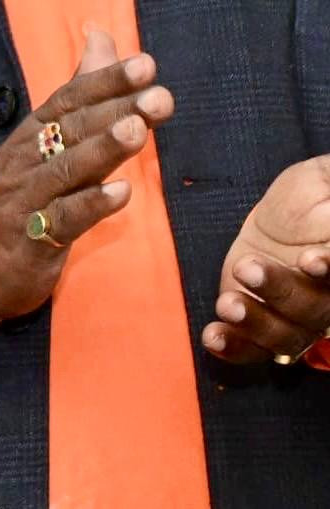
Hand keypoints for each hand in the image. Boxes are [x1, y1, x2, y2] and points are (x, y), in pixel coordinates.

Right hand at [0, 27, 170, 323]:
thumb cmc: (21, 194)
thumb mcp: (45, 142)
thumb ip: (80, 93)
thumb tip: (101, 35)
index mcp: (32, 134)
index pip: (69, 99)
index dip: (105, 81)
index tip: (146, 65)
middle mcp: (26, 158)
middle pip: (72, 129)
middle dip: (115, 109)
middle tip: (158, 95)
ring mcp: (25, 197)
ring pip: (66, 169)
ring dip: (102, 149)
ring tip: (137, 131)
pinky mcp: (30, 238)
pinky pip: (63, 219)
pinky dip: (91, 205)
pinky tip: (121, 193)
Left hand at [203, 156, 329, 365]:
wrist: (290, 212)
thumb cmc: (317, 194)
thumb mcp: (326, 185)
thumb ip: (327, 204)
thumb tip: (326, 219)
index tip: (311, 261)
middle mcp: (329, 298)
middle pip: (316, 309)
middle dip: (281, 292)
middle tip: (248, 268)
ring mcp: (299, 316)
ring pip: (288, 334)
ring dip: (256, 322)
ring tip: (229, 304)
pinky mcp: (264, 319)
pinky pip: (256, 347)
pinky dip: (236, 346)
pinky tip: (213, 338)